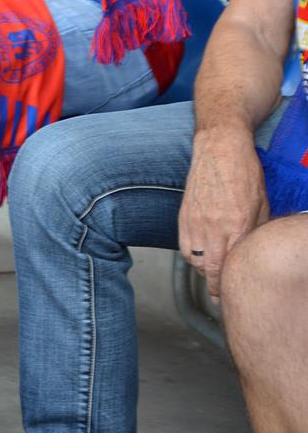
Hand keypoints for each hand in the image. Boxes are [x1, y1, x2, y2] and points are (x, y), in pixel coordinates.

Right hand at [178, 127, 269, 299]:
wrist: (219, 149)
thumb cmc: (245, 173)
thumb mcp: (263, 204)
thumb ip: (257, 231)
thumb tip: (253, 252)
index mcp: (238, 226)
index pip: (230, 267)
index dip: (228, 285)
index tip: (230, 296)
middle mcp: (214, 227)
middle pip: (209, 269)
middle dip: (213, 286)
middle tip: (218, 296)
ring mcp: (195, 221)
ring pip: (194, 260)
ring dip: (202, 271)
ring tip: (210, 275)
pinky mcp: (183, 215)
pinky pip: (184, 245)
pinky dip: (191, 256)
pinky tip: (199, 256)